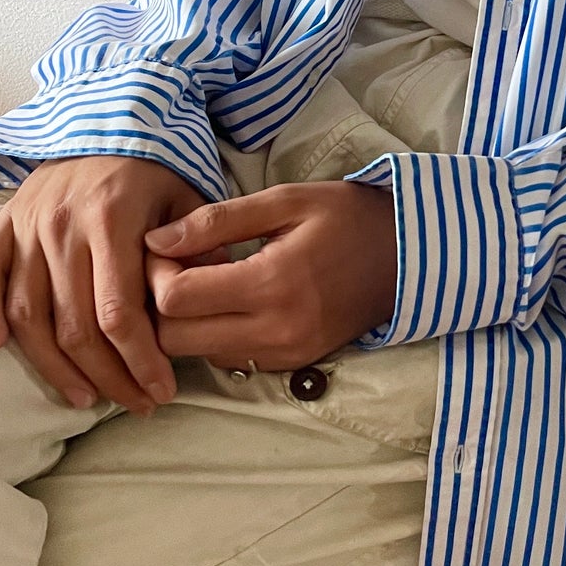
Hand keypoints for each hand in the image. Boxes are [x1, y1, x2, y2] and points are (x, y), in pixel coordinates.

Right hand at [0, 156, 208, 412]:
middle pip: (74, 325)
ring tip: (84, 397)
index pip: (118, 312)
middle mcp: (62, 228)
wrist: (105, 120)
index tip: (160, 390)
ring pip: (28, 314)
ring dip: (53, 365)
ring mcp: (27, 227)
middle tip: (135, 403)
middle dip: (107, 376)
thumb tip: (211, 294)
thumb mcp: (188, 197)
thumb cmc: (153, 169)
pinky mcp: (4, 224)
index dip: (139, 360)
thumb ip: (198, 246)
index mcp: (112, 222)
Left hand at [143, 181, 398, 370]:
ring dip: (188, 324)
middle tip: (180, 269)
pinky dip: (217, 335)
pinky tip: (234, 302)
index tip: (170, 249)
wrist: (410, 257)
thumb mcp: (285, 201)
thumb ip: (216, 220)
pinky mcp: (292, 365)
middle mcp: (276, 331)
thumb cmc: (348, 217)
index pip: (175, 300)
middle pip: (174, 340)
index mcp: (272, 283)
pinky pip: (230, 359)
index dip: (157, 274)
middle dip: (162, 306)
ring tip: (209, 284)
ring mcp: (285, 354)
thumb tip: (155, 240)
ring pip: (198, 355)